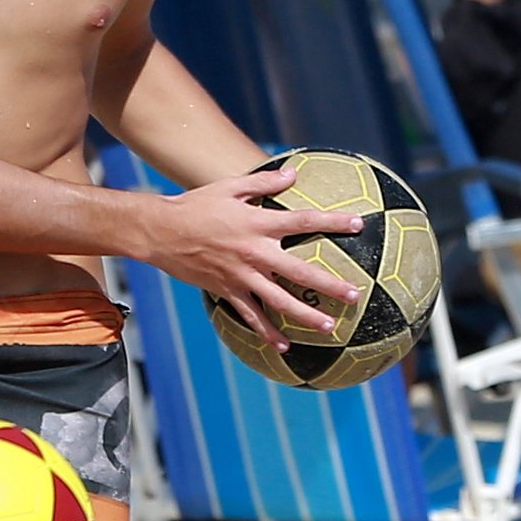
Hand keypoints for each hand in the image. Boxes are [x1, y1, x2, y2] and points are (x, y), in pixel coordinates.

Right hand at [154, 166, 363, 347]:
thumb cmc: (195, 205)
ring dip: (306, 315)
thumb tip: (294, 174)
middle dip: (330, 284)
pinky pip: (250, 315)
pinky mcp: (227, 290)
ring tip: (329, 326)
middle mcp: (255, 252)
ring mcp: (241, 275)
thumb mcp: (229, 187)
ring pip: (279, 300)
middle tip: (354, 295)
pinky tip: (283, 346)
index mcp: (259, 222)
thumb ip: (264, 181)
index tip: (359, 225)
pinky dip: (266, 331)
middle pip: (300, 271)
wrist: (161, 231)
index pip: (304, 221)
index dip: (333, 222)